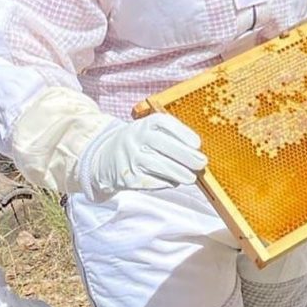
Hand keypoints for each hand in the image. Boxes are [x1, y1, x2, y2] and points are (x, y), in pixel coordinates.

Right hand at [79, 112, 207, 200]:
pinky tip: (174, 182)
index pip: (165, 124)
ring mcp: (131, 157)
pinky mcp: (128, 177)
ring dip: (179, 173)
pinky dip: (166, 182)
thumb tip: (196, 152)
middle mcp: (136, 137)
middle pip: (164, 145)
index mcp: (145, 123)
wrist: (104, 158)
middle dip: (186, 156)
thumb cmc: (139, 143)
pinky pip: (151, 181)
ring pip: (159, 165)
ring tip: (191, 178)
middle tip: (201, 163)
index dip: (183, 134)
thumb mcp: (150, 131)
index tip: (197, 144)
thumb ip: (171, 137)